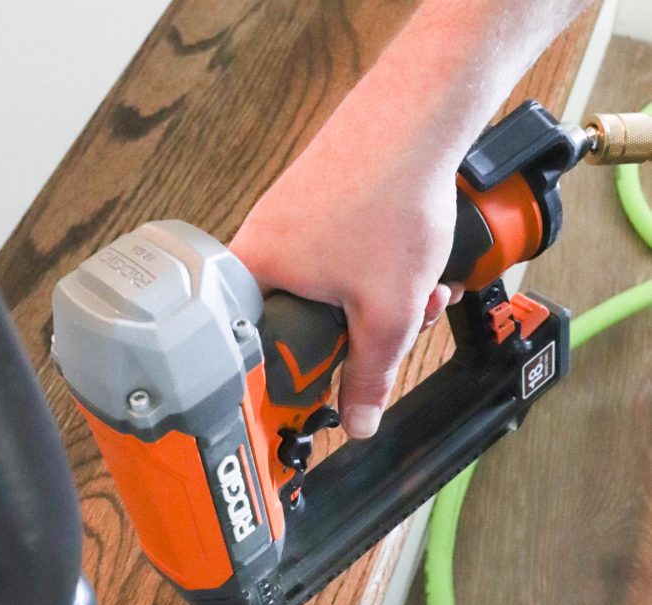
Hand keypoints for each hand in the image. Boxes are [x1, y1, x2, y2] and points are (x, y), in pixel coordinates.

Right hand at [230, 102, 462, 437]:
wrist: (419, 116)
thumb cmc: (390, 199)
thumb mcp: (386, 314)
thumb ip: (368, 377)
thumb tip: (356, 422)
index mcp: (253, 276)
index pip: (251, 355)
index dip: (289, 383)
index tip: (313, 401)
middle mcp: (261, 245)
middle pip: (300, 325)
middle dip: (359, 337)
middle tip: (395, 334)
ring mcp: (290, 221)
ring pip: (330, 291)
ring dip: (381, 302)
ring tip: (421, 291)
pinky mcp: (319, 204)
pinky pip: (342, 259)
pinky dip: (380, 270)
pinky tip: (416, 265)